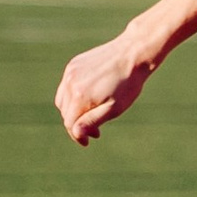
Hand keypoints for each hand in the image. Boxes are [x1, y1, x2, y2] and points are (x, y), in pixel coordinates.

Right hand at [55, 31, 158, 145]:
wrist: (133, 54)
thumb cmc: (128, 84)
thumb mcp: (114, 108)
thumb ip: (93, 121)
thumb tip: (75, 133)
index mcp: (79, 97)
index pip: (70, 123)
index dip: (78, 136)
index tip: (88, 142)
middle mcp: (70, 84)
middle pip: (66, 112)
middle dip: (78, 124)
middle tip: (96, 130)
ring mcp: (70, 73)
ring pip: (63, 99)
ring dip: (74, 110)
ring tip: (92, 114)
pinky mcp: (74, 65)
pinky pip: (67, 85)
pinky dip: (74, 96)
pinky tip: (90, 97)